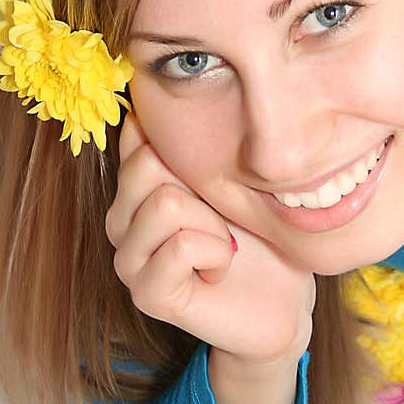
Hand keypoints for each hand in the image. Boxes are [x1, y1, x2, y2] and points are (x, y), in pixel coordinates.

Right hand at [105, 112, 315, 363]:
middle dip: (203, 188)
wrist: (283, 298)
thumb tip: (145, 104)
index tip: (212, 178)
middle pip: (149, 164)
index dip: (185, 148)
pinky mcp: (146, 294)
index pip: (138, 135)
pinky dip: (219, 255)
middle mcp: (120, 220)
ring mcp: (128, 260)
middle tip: (222, 219)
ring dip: (215, 226)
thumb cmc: (257, 232)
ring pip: (166, 203)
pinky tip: (219, 271)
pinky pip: (184, 246)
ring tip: (223, 246)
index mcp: (134, 187)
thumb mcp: (225, 177)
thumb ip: (186, 146)